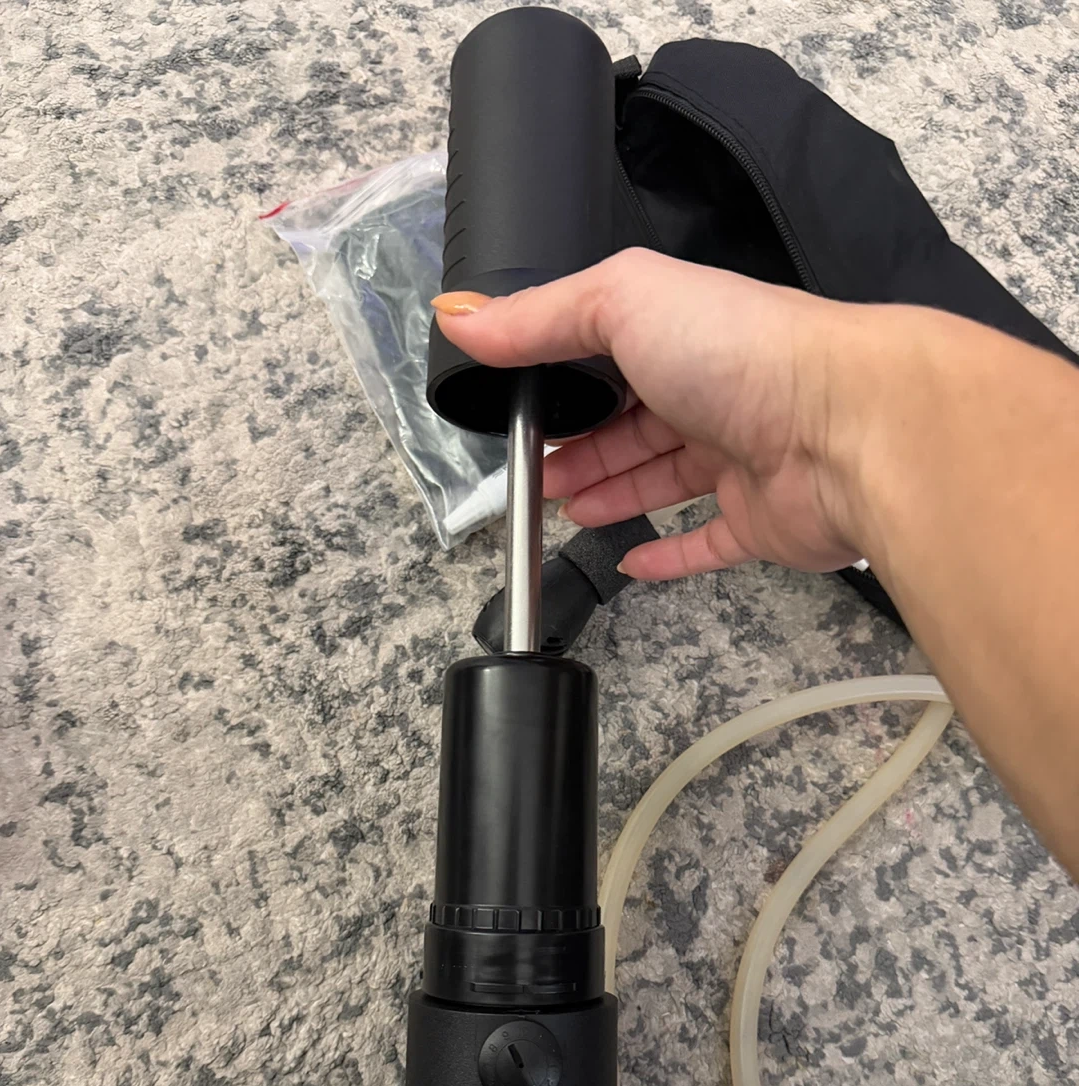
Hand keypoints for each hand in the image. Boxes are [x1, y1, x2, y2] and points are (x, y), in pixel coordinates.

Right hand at [432, 248, 876, 579]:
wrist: (847, 427)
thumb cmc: (740, 350)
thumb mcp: (621, 303)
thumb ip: (540, 316)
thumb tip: (459, 316)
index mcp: (681, 331)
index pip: (606, 355)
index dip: (559, 384)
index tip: (512, 413)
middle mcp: (713, 390)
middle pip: (632, 425)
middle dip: (580, 449)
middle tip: (530, 478)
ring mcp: (740, 458)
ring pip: (663, 481)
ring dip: (613, 495)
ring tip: (563, 511)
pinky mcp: (761, 521)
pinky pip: (708, 543)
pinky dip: (668, 555)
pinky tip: (629, 562)